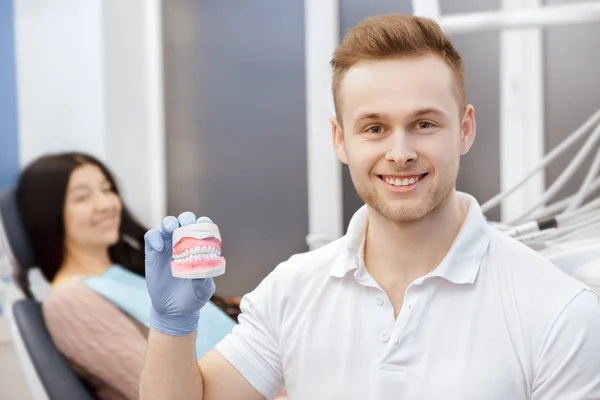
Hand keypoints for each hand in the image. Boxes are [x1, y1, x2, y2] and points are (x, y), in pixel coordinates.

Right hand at [144, 212, 215, 335]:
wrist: (174, 310)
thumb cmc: (193, 297)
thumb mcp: (202, 290)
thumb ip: (204, 279)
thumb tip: (202, 268)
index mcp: (200, 247)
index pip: (203, 227)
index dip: (204, 224)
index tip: (203, 227)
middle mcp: (184, 243)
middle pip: (185, 220)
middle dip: (186, 219)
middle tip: (186, 225)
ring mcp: (168, 246)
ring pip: (167, 224)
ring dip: (170, 223)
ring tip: (171, 230)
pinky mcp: (153, 252)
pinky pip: (151, 236)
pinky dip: (155, 237)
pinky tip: (159, 248)